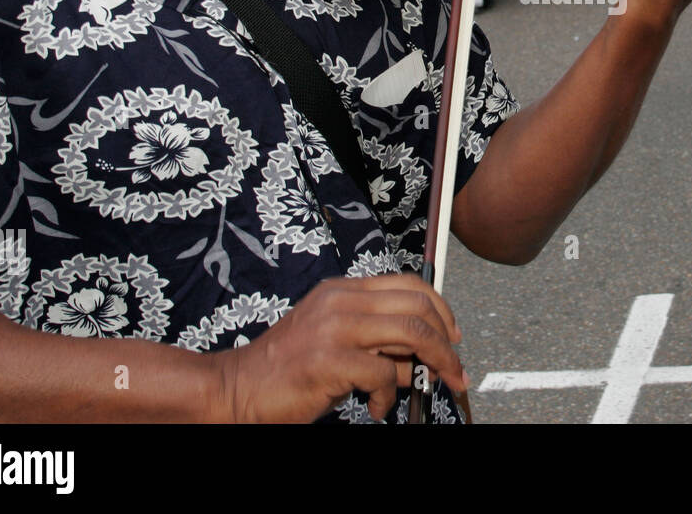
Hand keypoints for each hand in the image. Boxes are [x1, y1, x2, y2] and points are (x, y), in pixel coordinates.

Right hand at [211, 274, 466, 421]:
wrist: (236, 391)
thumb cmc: (287, 372)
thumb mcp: (337, 345)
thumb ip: (378, 344)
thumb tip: (423, 359)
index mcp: (342, 291)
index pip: (407, 284)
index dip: (439, 308)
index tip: (453, 335)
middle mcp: (340, 301)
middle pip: (417, 306)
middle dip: (446, 340)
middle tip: (454, 368)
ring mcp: (333, 327)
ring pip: (411, 333)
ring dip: (434, 363)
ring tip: (433, 386)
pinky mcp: (328, 360)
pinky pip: (383, 374)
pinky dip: (389, 397)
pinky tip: (377, 408)